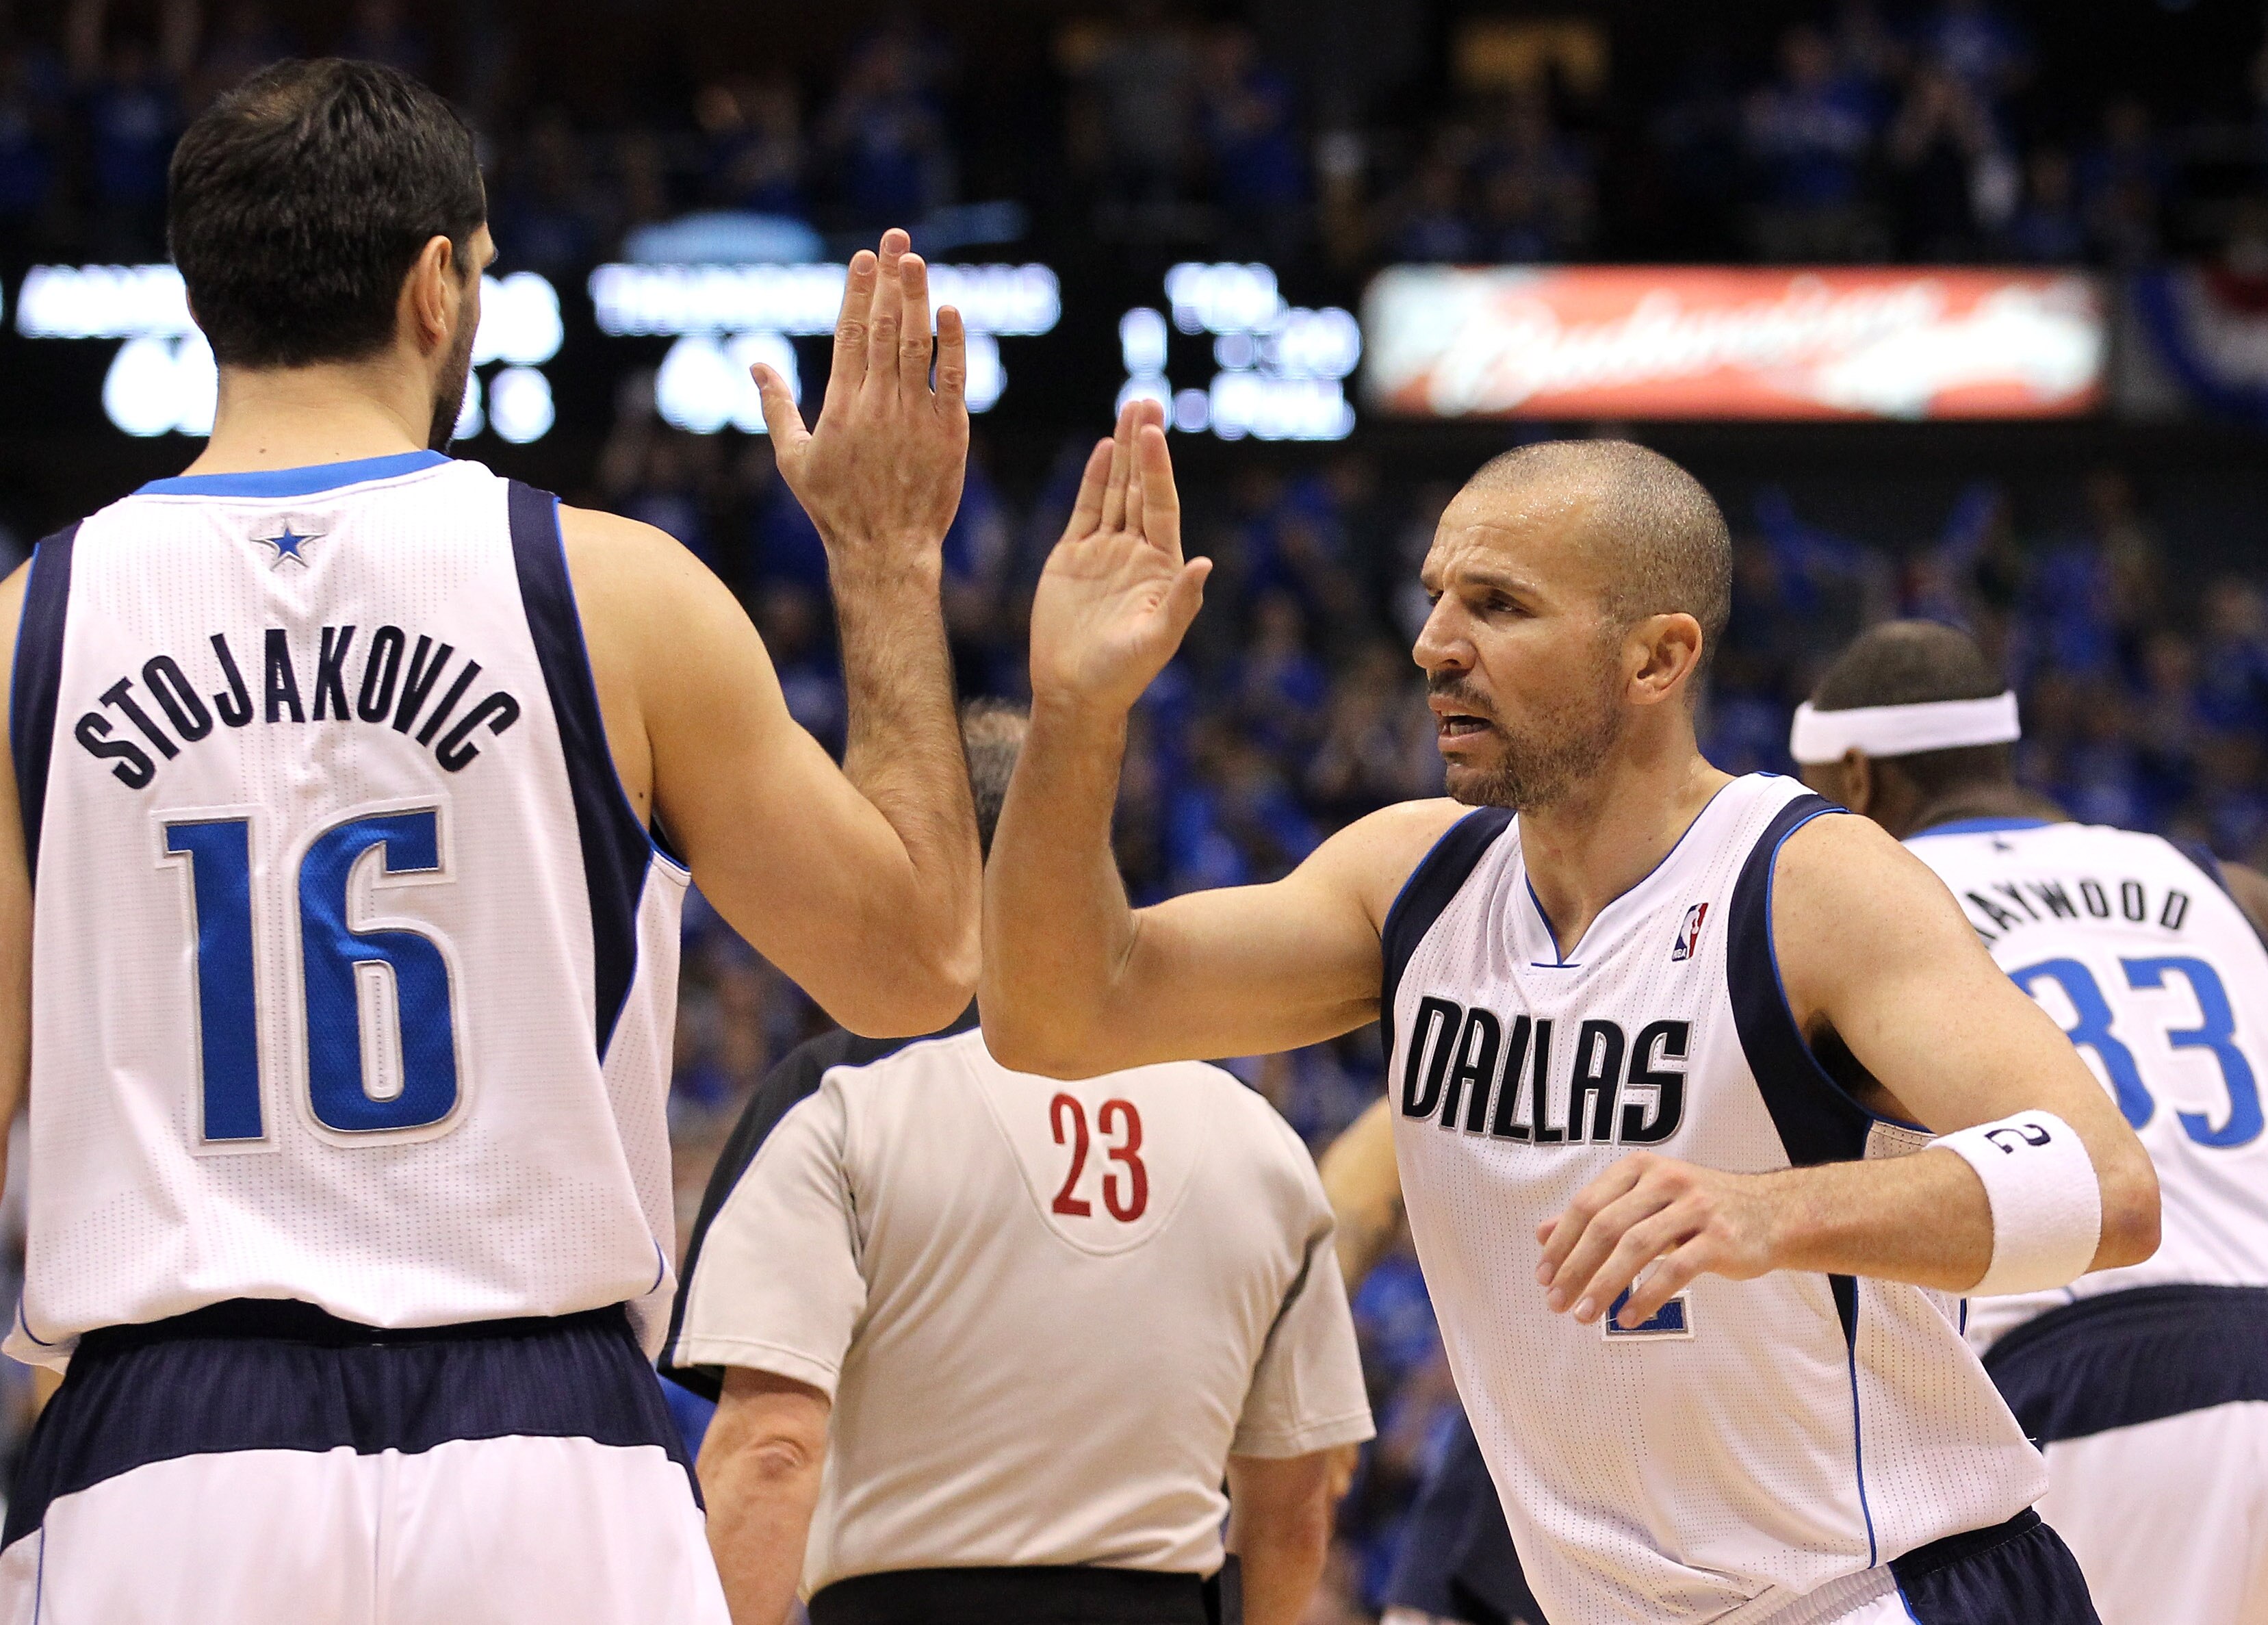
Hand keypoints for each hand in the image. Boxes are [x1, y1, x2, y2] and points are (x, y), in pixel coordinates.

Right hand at [755, 228, 967, 567]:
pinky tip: (950, 311)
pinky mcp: (949, 432)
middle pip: (882, 327)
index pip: (849, 333)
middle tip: (895, 237)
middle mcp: (877, 404)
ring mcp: (915, 416)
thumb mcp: (793, 460)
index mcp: (840, 406)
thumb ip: (775, 407)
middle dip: (889, 279)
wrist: (884, 551)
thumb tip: (754, 364)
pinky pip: (953, 379)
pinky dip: (953, 344)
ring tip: (916, 259)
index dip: (857, 291)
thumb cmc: (835, 509)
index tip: (864, 256)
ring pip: (915, 345)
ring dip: (916, 299)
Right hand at [1028, 398, 1212, 715]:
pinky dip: (1095, 480)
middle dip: (1143, 445)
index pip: (1161, 506)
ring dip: (1122, 452)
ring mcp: (1104, 551)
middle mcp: (1136, 552)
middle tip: (1146, 401)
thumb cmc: (1122, 675)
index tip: (1154, 432)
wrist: (1075, 692)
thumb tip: (1206, 563)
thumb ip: (1181, 603)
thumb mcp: (1156, 641)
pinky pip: (1086, 509)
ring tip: (1129, 410)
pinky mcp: (1072, 557)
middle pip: (1141, 488)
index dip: (1157, 469)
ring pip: (1116, 491)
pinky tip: (1104, 450)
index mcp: (1162, 567)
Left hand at [1534, 1152, 1780, 1329]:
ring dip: (1604, 1285)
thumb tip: (1542, 1234)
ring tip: (1584, 1315)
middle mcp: (1665, 1181)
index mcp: (1640, 1168)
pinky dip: (1646, 1296)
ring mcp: (1695, 1208)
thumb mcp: (1645, 1200)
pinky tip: (1627, 1318)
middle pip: (1606, 1226)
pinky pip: (1675, 1270)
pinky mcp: (1720, 1239)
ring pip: (1636, 1247)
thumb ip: (1597, 1214)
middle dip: (1575, 1268)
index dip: (1561, 1242)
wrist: (1773, 1213)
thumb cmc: (1698, 1209)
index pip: (1587, 1204)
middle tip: (1556, 1302)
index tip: (1543, 1276)